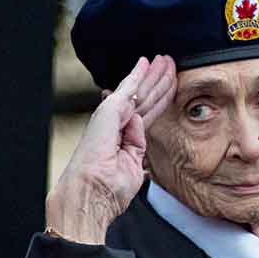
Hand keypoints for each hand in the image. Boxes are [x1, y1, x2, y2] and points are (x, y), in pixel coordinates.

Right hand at [45, 55, 176, 243]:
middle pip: (143, 99)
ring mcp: (110, 119)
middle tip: (169, 62)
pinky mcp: (107, 114)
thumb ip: (138, 144)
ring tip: (165, 59)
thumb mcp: (132, 166)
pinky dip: (136, 76)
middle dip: (158, 81)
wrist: (88, 197)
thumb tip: (140, 124)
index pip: (146, 113)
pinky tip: (144, 63)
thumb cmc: (107, 191)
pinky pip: (126, 91)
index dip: (159, 98)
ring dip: (154, 75)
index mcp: (123, 139)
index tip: (170, 84)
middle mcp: (115, 126)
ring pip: (138, 92)